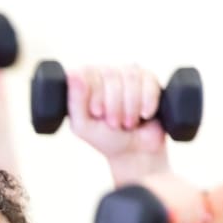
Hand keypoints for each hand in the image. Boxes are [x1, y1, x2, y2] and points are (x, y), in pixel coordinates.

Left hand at [67, 65, 167, 184]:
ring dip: (130, 106)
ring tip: (128, 122)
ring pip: (130, 77)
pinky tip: (144, 115)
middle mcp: (105, 74)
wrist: (135, 150)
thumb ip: (75, 102)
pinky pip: (149, 81)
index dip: (95, 95)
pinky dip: (147, 102)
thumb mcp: (83, 126)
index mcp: (84, 83)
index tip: (97, 113)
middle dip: (113, 105)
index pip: (87, 72)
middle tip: (114, 123)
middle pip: (110, 75)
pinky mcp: (148, 78)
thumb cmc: (105, 137)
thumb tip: (73, 74)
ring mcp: (127, 74)